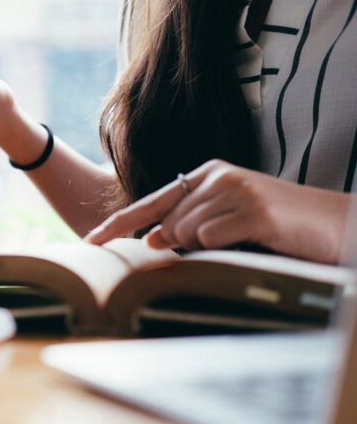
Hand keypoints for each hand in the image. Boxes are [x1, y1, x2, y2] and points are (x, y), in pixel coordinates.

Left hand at [86, 160, 350, 263]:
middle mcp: (217, 176)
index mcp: (207, 175)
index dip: (118, 223)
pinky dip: (223, 248)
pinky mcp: (255, 210)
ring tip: (242, 239)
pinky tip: (250, 239)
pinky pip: (212, 238)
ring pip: (186, 232)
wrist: (333, 224)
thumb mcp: (227, 223)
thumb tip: (151, 239)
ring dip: (206, 247)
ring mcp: (236, 189)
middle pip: (167, 223)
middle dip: (180, 244)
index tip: (90, 243)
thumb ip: (188, 227)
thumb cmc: (276, 227)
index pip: (151, 202)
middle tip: (222, 242)